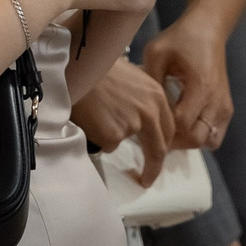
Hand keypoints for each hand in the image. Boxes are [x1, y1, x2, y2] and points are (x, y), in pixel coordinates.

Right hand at [71, 59, 173, 184]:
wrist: (76, 67)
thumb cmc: (99, 68)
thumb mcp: (132, 77)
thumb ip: (143, 99)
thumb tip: (142, 117)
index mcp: (157, 95)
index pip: (169, 129)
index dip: (165, 145)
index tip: (160, 156)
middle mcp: (150, 112)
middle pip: (158, 148)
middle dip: (154, 167)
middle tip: (147, 178)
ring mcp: (131, 125)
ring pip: (124, 141)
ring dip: (112, 134)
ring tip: (97, 113)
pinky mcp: (113, 136)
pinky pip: (106, 143)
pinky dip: (97, 135)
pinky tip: (90, 116)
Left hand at [142, 15, 234, 149]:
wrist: (208, 28)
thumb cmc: (181, 38)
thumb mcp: (156, 52)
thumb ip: (150, 81)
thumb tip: (142, 109)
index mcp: (201, 86)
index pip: (182, 124)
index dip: (163, 129)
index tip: (148, 123)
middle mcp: (217, 100)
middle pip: (196, 139)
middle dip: (174, 140)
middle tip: (157, 129)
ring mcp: (224, 106)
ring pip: (208, 142)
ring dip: (188, 140)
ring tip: (172, 126)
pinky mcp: (227, 107)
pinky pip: (215, 135)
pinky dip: (201, 135)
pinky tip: (185, 122)